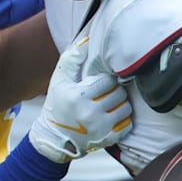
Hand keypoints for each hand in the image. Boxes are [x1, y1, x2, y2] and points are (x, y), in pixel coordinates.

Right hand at [28, 39, 131, 163]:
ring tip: (109, 104)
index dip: (105, 80)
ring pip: (126, 108)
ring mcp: (100, 129)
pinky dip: (123, 120)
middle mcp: (90, 114)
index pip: (108, 81)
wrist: (54, 137)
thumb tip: (87, 40)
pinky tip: (112, 117)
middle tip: (106, 93)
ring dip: (120, 104)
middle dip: (114, 91)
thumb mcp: (59, 80)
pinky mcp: (107, 140)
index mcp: (78, 97)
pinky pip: (127, 125)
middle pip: (119, 94)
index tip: (99, 83)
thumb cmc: (57, 104)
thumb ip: (72, 59)